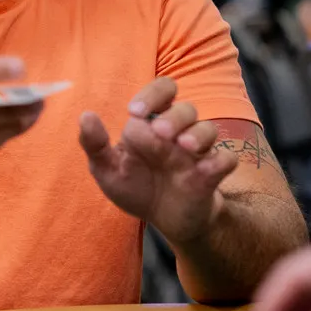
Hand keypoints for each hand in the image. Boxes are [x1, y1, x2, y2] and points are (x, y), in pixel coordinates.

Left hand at [78, 77, 237, 243]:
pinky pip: (226, 159)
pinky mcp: (212, 174)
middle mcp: (177, 132)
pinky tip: (204, 169)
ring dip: (197, 134)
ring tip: (182, 146)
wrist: (164, 219)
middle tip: (160, 133)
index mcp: (152, 123)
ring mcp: (197, 152)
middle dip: (174, 117)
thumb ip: (95, 144)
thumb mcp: (107, 169)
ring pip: (208, 129)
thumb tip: (85, 116)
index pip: (162, 91)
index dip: (152, 94)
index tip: (134, 111)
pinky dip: (219, 160)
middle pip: (186, 108)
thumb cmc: (136, 186)